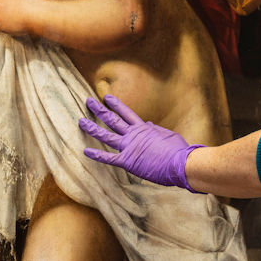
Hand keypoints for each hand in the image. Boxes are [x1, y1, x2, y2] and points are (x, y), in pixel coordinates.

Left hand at [79, 94, 204, 191]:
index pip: (126, 112)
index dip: (115, 104)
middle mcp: (133, 134)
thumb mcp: (168, 135)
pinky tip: (85, 151)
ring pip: (105, 135)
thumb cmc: (178, 150)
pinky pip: (108, 158)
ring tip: (80, 121)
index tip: (106, 97)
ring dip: (92, 128)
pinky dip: (96, 155)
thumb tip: (148, 124)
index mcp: (143, 128)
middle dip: (99, 109)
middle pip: (112, 119)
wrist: (180, 163)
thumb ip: (156, 130)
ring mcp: (129, 147)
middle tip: (88, 101)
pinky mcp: (128, 161)